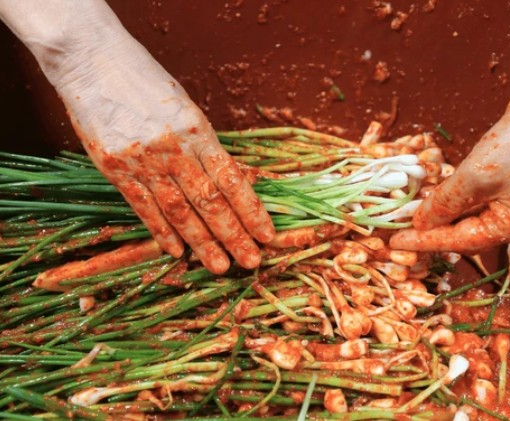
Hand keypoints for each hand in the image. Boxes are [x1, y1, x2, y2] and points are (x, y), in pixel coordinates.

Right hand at [0, 0, 274, 272]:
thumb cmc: (147, 81)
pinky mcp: (115, 169)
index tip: (267, 235)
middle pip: (209, 202)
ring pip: (179, 212)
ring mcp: (142, 161)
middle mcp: (173, 149)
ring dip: (202, 243)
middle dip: (233, 236)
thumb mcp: (187, 108)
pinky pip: (143, 208)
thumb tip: (235, 180)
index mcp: (197, 130)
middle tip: (251, 262)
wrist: (92, 61)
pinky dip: (161, 232)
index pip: (232, 180)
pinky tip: (177, 251)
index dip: (252, 211)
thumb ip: (206, 145)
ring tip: (219, 266)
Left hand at [390, 107, 509, 252]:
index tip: (395, 242)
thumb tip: (419, 223)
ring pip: (470, 217)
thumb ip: (445, 203)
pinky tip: (432, 199)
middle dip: (433, 229)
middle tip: (397, 229)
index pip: (463, 241)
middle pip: (468, 233)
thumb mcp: (475, 175)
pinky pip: (476, 201)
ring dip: (441, 215)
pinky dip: (454, 201)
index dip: (426, 241)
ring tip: (408, 216)